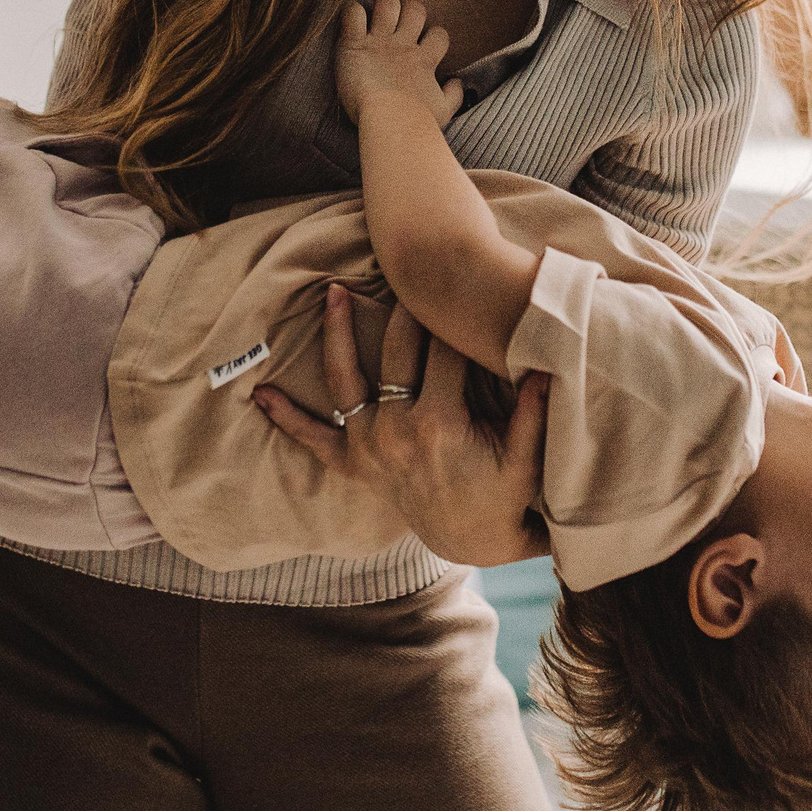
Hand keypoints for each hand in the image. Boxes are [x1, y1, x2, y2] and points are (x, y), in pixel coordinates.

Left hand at [254, 284, 548, 567]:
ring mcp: (369, 447)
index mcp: (438, 423)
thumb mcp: (528, 459)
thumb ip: (535, 412)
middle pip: (395, 351)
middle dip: (403, 309)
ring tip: (331, 293)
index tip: (457, 283)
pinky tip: (261, 395)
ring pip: (344, 380)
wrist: (472, 541)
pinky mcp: (354, 464)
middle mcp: (395, 430)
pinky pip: (314, 438)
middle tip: (407, 269)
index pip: (444, 351)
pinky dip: (287, 418)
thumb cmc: (504, 496)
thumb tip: (550, 365)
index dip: (454, 317)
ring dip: (335, 334)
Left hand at [335, 0, 464, 127]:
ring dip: (382, 7)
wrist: (389, 122)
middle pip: (415, 9)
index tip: (422, 49)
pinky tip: (352, 26)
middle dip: (407, 13)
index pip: (439, 34)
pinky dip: (352, 13)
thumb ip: (454, 95)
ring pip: (388, 3)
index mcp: (424, 60)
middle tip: (396, 28)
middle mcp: (404, 46)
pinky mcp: (355, 44)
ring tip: (374, 22)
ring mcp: (379, 42)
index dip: (433, 37)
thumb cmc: (416, 122)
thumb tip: (458, 82)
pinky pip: (354, 12)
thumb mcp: (444, 111)